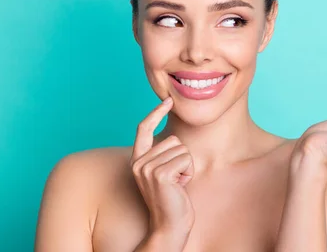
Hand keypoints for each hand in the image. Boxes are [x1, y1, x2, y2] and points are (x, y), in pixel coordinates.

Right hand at [130, 97, 194, 244]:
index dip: (155, 112)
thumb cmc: (172, 199)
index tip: (167, 100)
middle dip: (181, 158)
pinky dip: (188, 172)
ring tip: (176, 184)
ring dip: (186, 166)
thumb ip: (163, 154)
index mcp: (137, 159)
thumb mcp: (164, 172)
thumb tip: (174, 136)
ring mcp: (147, 168)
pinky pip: (186, 159)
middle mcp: (138, 162)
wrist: (169, 225)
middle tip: (175, 179)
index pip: (143, 128)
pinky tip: (180, 186)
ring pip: (181, 149)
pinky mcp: (159, 174)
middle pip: (173, 139)